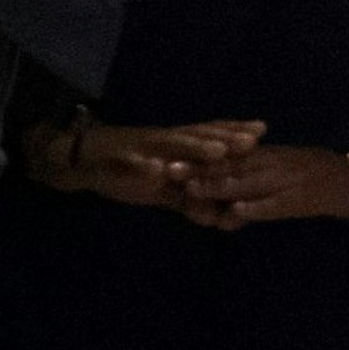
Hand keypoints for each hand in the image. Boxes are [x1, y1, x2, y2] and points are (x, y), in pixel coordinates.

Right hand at [24, 118, 257, 209]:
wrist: (85, 161)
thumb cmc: (131, 170)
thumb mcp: (164, 190)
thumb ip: (189, 202)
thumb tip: (217, 220)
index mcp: (177, 144)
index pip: (210, 134)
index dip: (235, 130)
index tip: (263, 129)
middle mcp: (166, 141)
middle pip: (200, 136)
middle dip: (226, 138)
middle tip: (251, 141)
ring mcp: (144, 149)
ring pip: (172, 145)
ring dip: (195, 147)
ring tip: (218, 150)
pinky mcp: (120, 162)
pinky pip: (132, 164)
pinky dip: (143, 166)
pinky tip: (154, 169)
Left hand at [173, 142, 348, 228]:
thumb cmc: (316, 181)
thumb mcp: (282, 181)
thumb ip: (253, 196)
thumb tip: (226, 216)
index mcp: (268, 157)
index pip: (227, 156)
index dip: (198, 158)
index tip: (168, 159)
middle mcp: (273, 165)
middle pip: (230, 167)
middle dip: (198, 170)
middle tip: (167, 171)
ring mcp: (286, 182)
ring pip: (248, 183)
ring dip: (219, 186)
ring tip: (192, 190)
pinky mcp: (300, 199)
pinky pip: (275, 205)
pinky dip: (256, 208)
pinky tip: (237, 212)